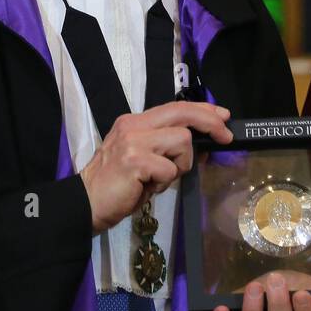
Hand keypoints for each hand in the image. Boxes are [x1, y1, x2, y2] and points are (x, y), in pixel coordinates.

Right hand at [80, 101, 232, 232]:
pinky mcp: (134, 160)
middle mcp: (134, 125)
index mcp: (135, 122)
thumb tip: (204, 147)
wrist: (85, 203)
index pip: (176, 107)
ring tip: (158, 180)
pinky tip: (146, 188)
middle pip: (182, 113)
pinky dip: (164, 183)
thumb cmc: (117, 186)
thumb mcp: (144, 161)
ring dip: (179, 165)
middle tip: (225, 136)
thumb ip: (168, 149)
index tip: (222, 115)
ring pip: (182, 141)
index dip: (203, 110)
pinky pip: (169, 169)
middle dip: (210, 122)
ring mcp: (133, 141)